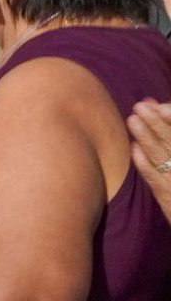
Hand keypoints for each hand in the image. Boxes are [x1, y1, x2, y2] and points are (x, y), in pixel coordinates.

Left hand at [127, 99, 170, 224]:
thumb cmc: (169, 175)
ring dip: (148, 138)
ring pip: (163, 157)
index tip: (160, 107)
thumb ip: (165, 128)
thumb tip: (148, 102)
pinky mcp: (168, 197)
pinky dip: (145, 164)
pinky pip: (156, 179)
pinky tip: (134, 150)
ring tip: (133, 120)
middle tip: (140, 107)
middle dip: (157, 123)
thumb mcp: (166, 159)